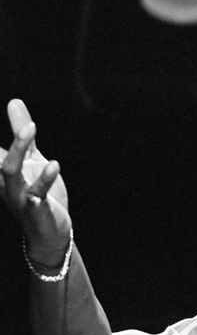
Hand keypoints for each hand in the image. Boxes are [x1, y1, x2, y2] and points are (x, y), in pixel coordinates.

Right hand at [0, 99, 71, 267]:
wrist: (50, 232)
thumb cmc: (39, 194)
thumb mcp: (33, 159)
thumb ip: (22, 134)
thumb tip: (14, 101)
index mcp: (3, 170)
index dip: (1, 144)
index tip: (5, 106)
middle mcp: (6, 183)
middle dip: (8, 140)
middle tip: (22, 119)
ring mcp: (19, 196)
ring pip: (11, 172)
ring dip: (18, 150)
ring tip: (31, 129)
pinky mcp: (36, 209)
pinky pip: (36, 194)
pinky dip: (44, 179)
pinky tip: (53, 165)